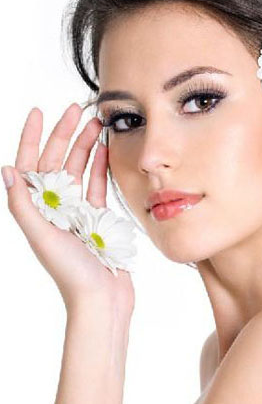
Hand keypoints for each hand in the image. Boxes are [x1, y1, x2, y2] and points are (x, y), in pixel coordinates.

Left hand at [3, 103, 134, 314]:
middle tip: (77, 110)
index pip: (30, 165)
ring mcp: (77, 210)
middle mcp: (54, 207)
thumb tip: (7, 169)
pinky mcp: (98, 217)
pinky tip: (104, 151)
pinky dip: (101, 167)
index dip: (31, 138)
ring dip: (85, 146)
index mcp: (36, 209)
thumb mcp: (42, 237)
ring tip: (96, 125)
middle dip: (65, 133)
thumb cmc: (71, 272)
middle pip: (57, 161)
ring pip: (79, 169)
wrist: (101, 298)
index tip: (38, 112)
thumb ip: (24, 204)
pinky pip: (98, 185)